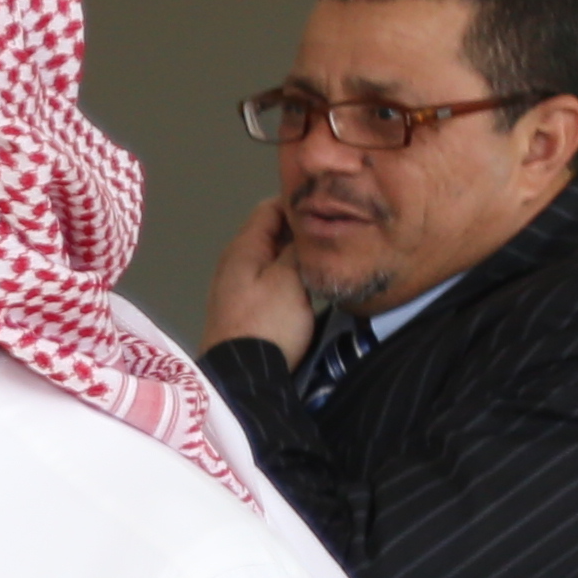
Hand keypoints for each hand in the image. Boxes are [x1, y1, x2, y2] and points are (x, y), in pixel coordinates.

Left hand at [204, 197, 318, 363]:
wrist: (242, 375)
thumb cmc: (266, 324)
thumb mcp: (289, 279)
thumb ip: (297, 247)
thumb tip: (307, 225)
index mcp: (243, 249)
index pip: (270, 207)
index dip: (300, 202)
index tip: (332, 204)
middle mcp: (237, 262)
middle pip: (273, 231)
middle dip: (303, 227)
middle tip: (340, 227)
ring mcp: (240, 284)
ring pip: (275, 254)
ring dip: (299, 251)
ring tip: (333, 249)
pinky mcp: (248, 305)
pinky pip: (273, 276)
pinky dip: (293, 271)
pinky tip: (314, 277)